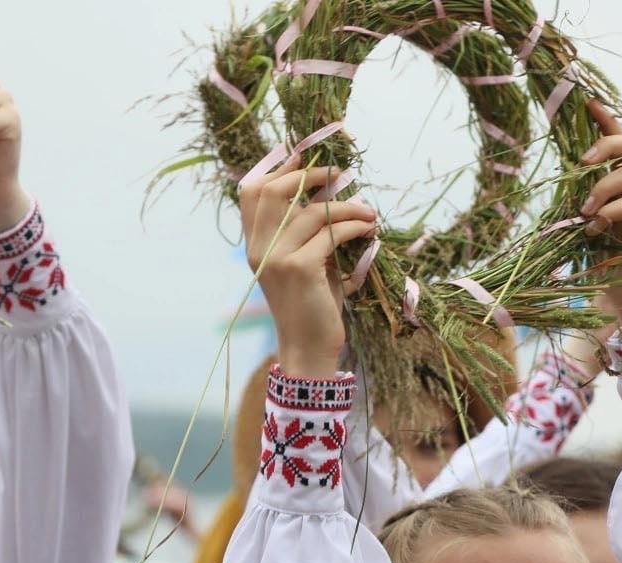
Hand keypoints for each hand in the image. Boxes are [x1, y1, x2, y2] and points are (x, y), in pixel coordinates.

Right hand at [240, 160, 376, 378]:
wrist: (308, 346)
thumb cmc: (312, 303)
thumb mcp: (305, 261)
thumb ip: (307, 231)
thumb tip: (330, 191)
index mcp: (255, 244)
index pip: (252, 192)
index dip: (278, 168)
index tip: (305, 156)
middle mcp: (259, 248)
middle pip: (273, 191)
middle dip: (309, 175)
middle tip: (339, 176)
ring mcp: (277, 257)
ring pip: (312, 213)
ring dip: (347, 207)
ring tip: (369, 212)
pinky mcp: (300, 268)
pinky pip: (331, 234)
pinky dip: (354, 227)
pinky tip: (369, 229)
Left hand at [579, 102, 621, 346]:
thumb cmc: (613, 274)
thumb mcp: (590, 234)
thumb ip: (585, 207)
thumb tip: (565, 180)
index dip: (608, 121)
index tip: (587, 102)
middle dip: (608, 142)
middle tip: (580, 162)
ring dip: (604, 186)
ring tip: (584, 211)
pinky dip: (615, 211)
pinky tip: (596, 228)